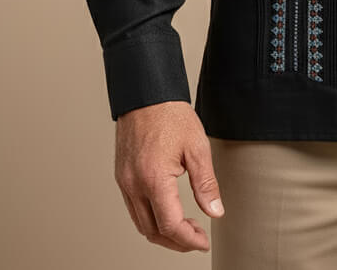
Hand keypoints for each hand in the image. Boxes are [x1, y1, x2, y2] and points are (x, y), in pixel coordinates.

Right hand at [114, 100, 224, 252]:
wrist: (145, 93)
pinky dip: (150, 218)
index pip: (170, 225)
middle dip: (176, 242)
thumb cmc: (170, 114)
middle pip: (152, 231)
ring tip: (185, 228)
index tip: (203, 242)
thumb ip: (206, 184)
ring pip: (140, 223)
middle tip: (196, 239)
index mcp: (153, 178)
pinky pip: (133, 208)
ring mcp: (124, 181)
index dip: (189, 239)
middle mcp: (133, 184)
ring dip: (162, 232)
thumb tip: (215, 212)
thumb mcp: (197, 147)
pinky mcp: (121, 176)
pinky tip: (166, 211)